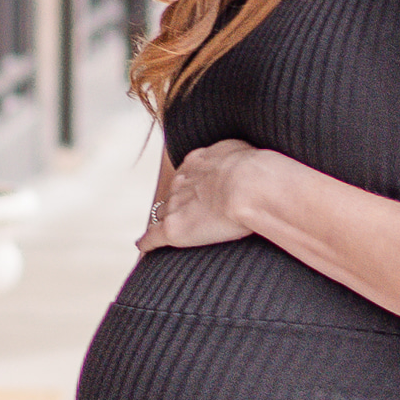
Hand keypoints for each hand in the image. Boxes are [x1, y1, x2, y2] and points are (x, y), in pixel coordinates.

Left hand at [136, 139, 257, 252]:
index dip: (192, 185)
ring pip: (163, 214)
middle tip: (190, 213)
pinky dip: (147, 242)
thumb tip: (243, 162)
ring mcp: (176, 205)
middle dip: (179, 202)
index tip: (199, 192)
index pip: (188, 175)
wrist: (249, 185)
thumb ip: (238, 158)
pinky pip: (152, 237)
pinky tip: (143, 246)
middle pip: (174, 194)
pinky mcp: (174, 229)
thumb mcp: (246, 153)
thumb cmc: (255, 170)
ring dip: (166, 221)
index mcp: (198, 162)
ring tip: (169, 231)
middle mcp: (182, 181)